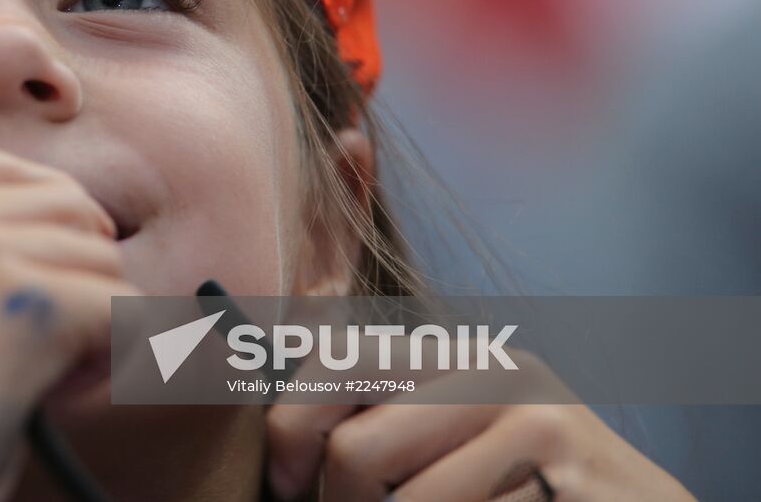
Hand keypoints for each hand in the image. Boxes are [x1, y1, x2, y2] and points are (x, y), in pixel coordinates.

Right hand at [0, 144, 139, 501]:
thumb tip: (60, 261)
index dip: (50, 209)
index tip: (68, 256)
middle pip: (64, 200)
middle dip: (86, 262)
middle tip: (75, 332)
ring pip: (100, 256)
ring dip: (101, 317)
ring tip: (61, 379)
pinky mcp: (22, 298)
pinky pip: (120, 308)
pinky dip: (119, 355)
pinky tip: (75, 392)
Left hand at [264, 340, 696, 500]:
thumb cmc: (530, 491)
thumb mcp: (458, 437)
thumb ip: (384, 421)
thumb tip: (276, 447)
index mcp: (457, 356)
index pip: (334, 362)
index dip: (288, 432)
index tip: (287, 488)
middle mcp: (497, 375)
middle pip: (355, 454)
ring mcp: (540, 428)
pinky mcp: (568, 484)